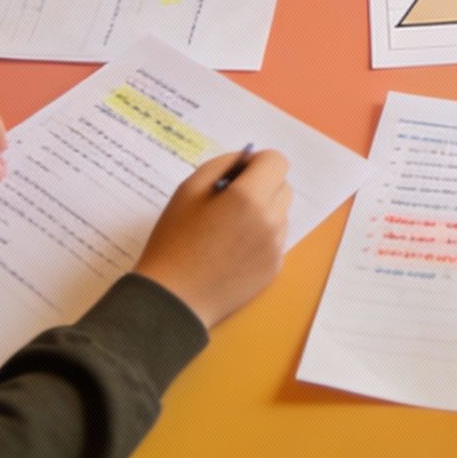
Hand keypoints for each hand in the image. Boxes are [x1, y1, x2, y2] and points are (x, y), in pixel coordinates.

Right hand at [131, 148, 292, 327]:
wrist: (173, 298)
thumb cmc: (174, 240)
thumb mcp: (188, 189)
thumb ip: (222, 164)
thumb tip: (246, 159)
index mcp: (249, 197)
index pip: (277, 161)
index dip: (257, 163)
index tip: (236, 174)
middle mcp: (271, 220)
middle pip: (283, 186)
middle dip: (262, 186)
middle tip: (229, 201)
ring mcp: (276, 247)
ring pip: (281, 214)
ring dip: (263, 212)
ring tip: (228, 229)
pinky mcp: (275, 269)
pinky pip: (276, 240)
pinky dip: (261, 237)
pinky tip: (232, 251)